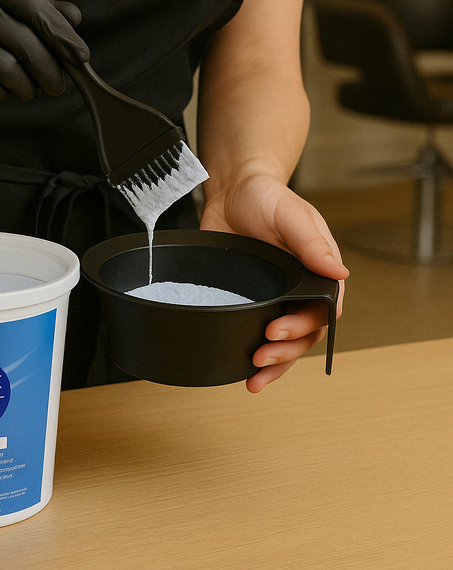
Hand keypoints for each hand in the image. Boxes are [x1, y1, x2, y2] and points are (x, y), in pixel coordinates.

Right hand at [0, 0, 87, 100]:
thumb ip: (33, 9)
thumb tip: (73, 17)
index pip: (33, 4)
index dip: (61, 33)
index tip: (80, 55)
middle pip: (25, 40)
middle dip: (50, 68)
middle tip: (58, 84)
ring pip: (10, 68)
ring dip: (25, 86)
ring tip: (26, 88)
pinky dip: (0, 92)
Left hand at [200, 174, 347, 392]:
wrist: (231, 191)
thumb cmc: (266, 196)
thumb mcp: (290, 214)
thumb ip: (311, 243)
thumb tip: (339, 273)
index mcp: (319, 271)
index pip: (324, 310)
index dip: (304, 326)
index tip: (278, 329)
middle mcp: (301, 289)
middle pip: (305, 334)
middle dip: (285, 352)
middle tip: (261, 356)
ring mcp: (276, 298)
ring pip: (285, 343)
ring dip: (274, 365)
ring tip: (254, 378)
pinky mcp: (250, 301)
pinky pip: (256, 333)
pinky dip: (251, 355)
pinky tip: (242, 371)